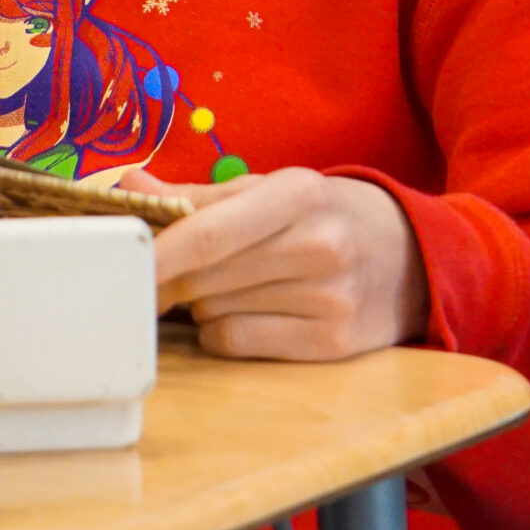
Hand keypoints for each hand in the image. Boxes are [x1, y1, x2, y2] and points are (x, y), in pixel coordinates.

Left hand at [118, 167, 429, 360]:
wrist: (411, 254)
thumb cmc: (321, 216)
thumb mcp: (270, 190)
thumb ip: (197, 195)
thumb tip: (128, 185)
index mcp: (297, 194)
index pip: (209, 233)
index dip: (158, 253)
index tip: (118, 265)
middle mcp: (317, 245)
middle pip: (203, 277)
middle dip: (171, 278)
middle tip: (169, 272)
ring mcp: (329, 299)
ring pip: (214, 312)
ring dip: (202, 302)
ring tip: (233, 283)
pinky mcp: (332, 343)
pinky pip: (236, 344)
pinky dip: (223, 332)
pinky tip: (248, 311)